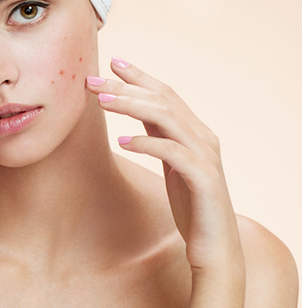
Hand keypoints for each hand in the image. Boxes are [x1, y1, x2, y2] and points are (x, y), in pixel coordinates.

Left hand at [86, 58, 242, 272]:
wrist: (215, 244)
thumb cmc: (191, 204)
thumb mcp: (171, 163)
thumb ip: (159, 136)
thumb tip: (136, 111)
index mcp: (194, 132)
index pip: (165, 94)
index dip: (139, 76)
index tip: (112, 62)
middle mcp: (203, 137)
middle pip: (162, 99)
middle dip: (125, 86)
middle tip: (92, 81)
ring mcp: (206, 156)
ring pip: (168, 118)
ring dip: (132, 106)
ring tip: (102, 102)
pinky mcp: (204, 178)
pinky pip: (173, 152)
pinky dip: (147, 143)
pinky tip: (122, 143)